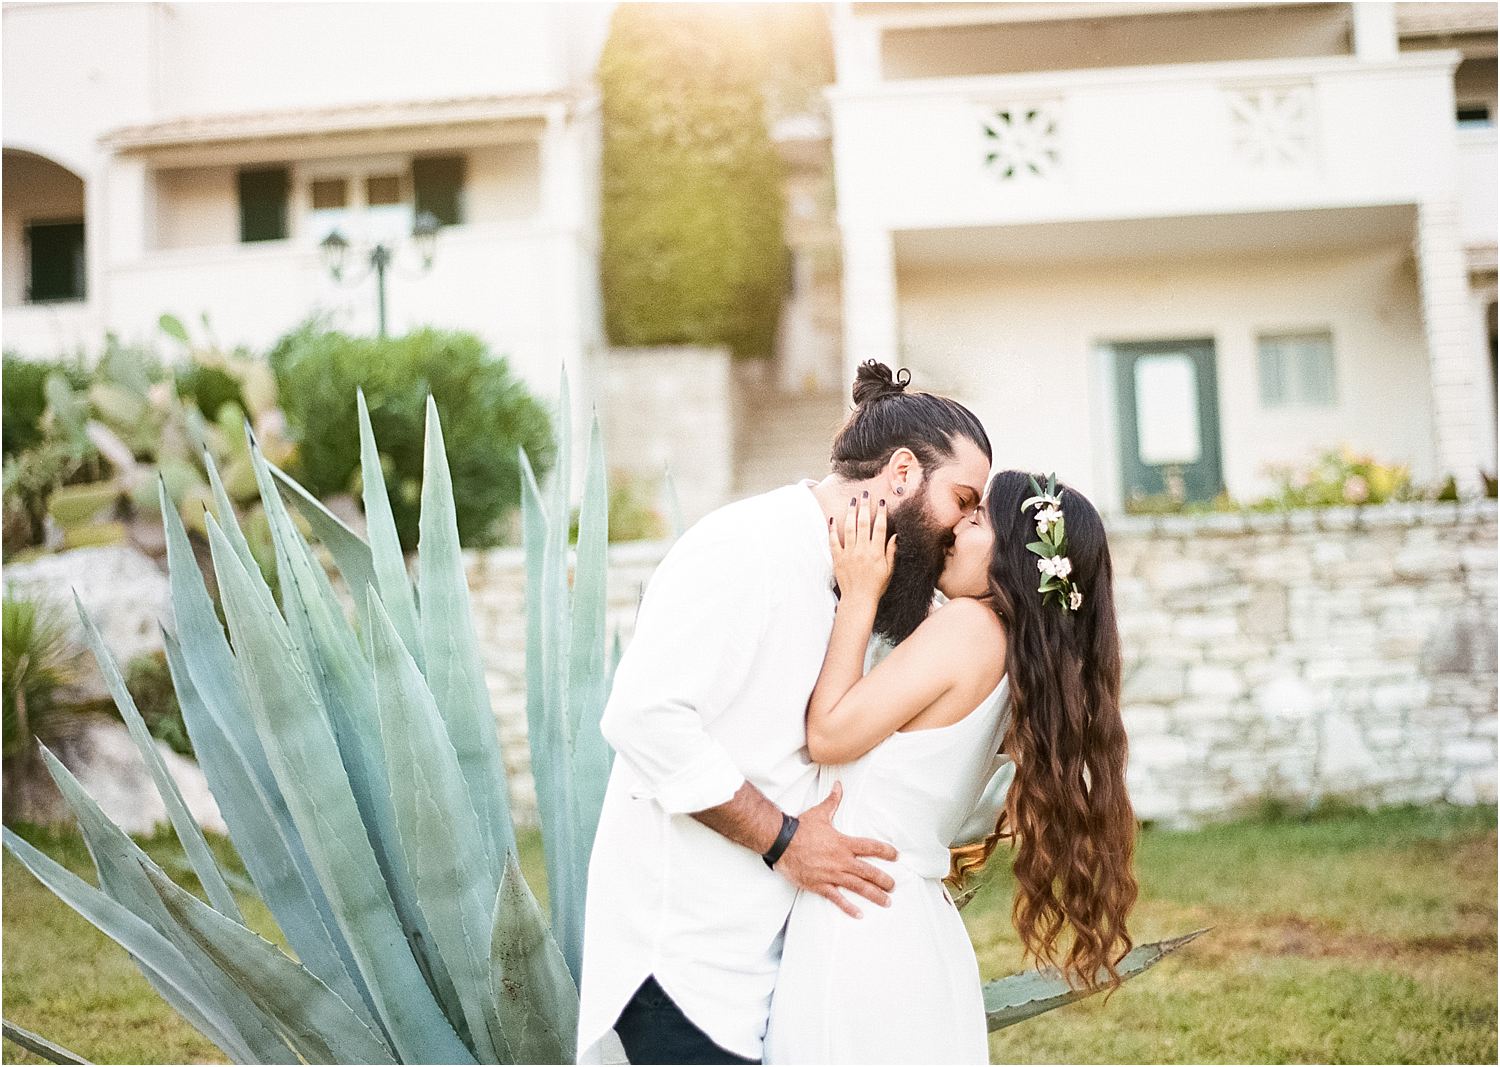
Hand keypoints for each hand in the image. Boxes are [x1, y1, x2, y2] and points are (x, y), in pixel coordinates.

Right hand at [772, 781, 898, 917]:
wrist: (780, 842)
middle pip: (868, 872)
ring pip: (857, 887)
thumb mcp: (819, 813)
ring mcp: (831, 874)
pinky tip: (859, 914)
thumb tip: (839, 785)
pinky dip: (848, 907)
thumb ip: (833, 801)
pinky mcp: (819, 885)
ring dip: (874, 895)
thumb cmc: (800, 828)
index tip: (896, 855)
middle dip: (883, 880)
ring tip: (886, 902)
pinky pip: (837, 898)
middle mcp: (840, 860)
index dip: (885, 851)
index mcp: (843, 843)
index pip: (870, 847)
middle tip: (894, 886)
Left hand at [830, 494, 895, 608]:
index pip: (880, 528)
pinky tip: (833, 518)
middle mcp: (862, 550)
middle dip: (865, 506)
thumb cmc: (876, 586)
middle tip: (865, 494)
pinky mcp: (838, 558)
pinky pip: (833, 541)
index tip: (882, 502)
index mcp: (876, 552)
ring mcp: (849, 553)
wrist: (858, 599)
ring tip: (852, 501)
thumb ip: (891, 552)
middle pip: (863, 523)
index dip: (881, 514)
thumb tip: (895, 535)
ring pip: (849, 528)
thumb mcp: (889, 570)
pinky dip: (832, 529)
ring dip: (851, 513)